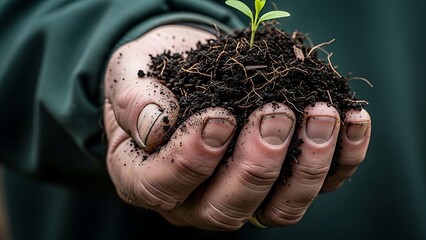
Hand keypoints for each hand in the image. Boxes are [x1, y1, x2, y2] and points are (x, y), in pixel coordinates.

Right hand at [103, 25, 371, 229]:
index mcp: (146, 178)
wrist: (187, 72)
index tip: (219, 117)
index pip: (163, 187)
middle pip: (226, 208)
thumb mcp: (129, 77)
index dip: (193, 159)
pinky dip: (342, 157)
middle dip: (256, 164)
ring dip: (306, 165)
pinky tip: (351, 119)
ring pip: (278, 210)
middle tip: (274, 115)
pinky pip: (318, 185)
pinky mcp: (282, 181)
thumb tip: (155, 126)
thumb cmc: (155, 78)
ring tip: (319, 115)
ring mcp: (242, 195)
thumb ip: (133, 101)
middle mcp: (194, 200)